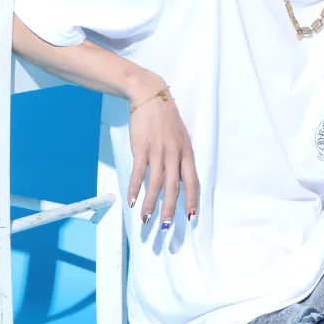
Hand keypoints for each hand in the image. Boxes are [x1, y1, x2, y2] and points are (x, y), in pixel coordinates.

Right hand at [125, 74, 199, 227]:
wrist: (150, 96)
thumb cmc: (166, 118)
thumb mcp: (180, 137)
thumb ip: (180, 158)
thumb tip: (179, 179)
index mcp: (186, 152)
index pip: (192, 181)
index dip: (192, 200)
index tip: (191, 216)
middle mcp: (174, 154)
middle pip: (174, 188)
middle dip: (170, 209)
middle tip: (166, 227)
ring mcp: (157, 152)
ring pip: (155, 184)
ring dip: (150, 204)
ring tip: (146, 219)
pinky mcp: (141, 149)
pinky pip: (138, 173)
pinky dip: (134, 189)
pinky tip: (131, 201)